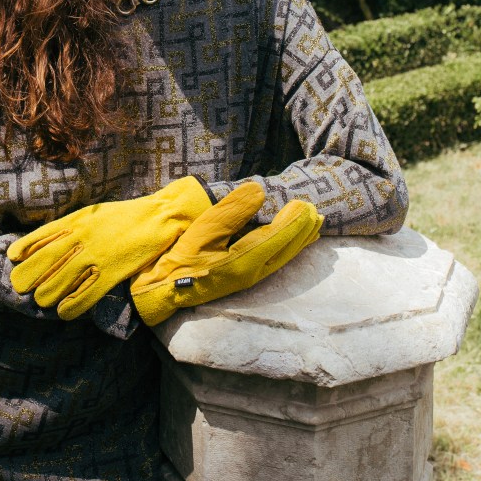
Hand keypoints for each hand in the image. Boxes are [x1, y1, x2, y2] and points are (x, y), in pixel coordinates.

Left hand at [7, 175, 211, 319]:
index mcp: (73, 221)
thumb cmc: (122, 216)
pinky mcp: (109, 274)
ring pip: (55, 285)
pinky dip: (68, 308)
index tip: (11, 260)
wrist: (157, 217)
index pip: (36, 239)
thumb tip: (43, 243)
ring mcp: (93, 257)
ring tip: (45, 300)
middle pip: (39, 266)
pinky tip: (63, 312)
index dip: (20, 253)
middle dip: (26, 280)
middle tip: (23, 288)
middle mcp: (78, 238)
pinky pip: (82, 298)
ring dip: (45, 297)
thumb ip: (68, 227)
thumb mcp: (90, 214)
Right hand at [129, 183, 322, 325]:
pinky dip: (288, 249)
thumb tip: (259, 191)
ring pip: (283, 257)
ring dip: (300, 240)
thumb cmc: (179, 259)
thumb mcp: (202, 231)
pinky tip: (292, 243)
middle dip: (303, 231)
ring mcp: (249, 278)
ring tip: (315, 225)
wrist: (163, 290)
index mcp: (244, 261)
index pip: (278, 238)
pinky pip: (275, 261)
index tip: (307, 204)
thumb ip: (231, 212)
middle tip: (317, 212)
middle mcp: (253, 273)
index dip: (294, 221)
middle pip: (286, 250)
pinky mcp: (243, 278)